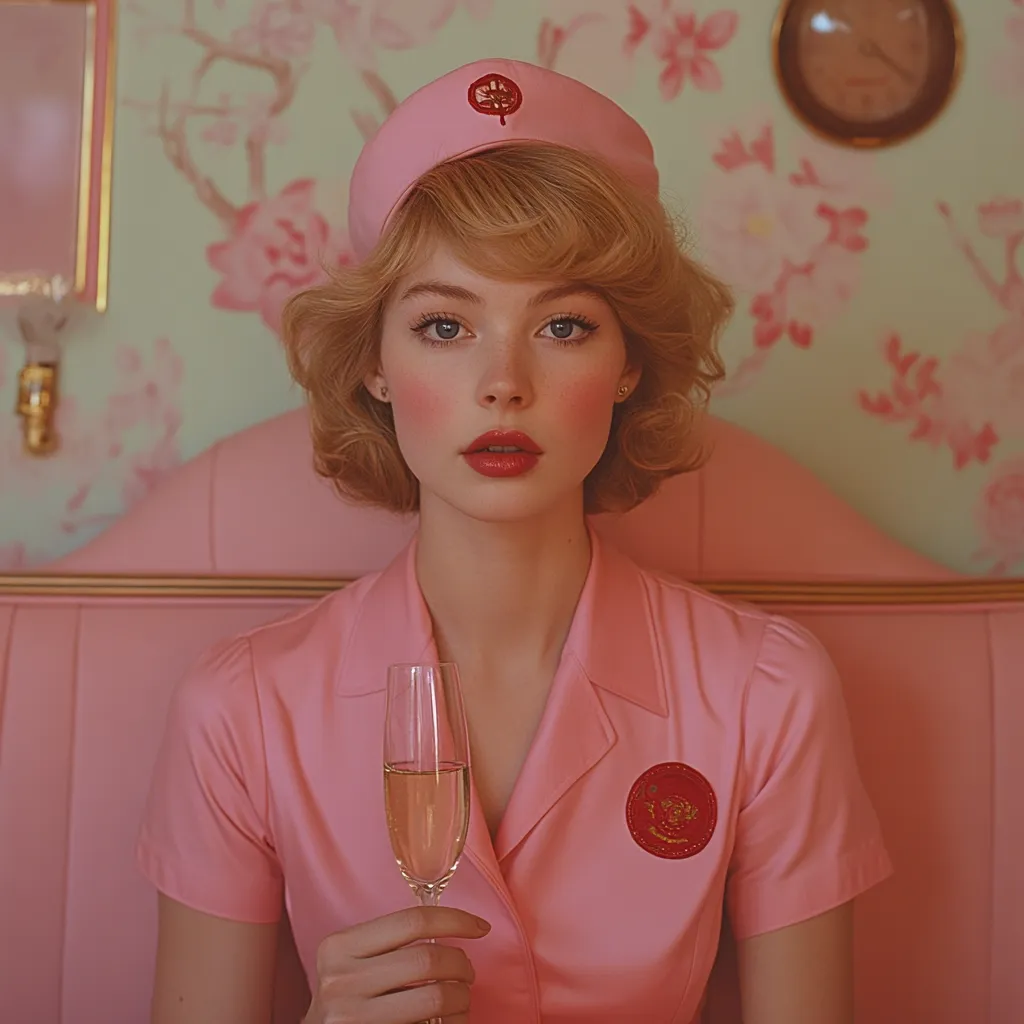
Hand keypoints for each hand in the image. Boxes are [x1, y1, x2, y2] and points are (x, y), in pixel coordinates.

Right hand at [304, 906, 490, 1023]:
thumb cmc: (344, 999)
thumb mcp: (350, 962)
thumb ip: (386, 942)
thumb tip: (450, 926)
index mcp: (339, 947)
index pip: (412, 921)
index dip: (455, 920)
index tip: (480, 927)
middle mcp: (341, 981)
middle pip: (428, 959)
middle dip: (462, 965)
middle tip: (466, 973)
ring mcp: (352, 1018)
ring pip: (436, 997)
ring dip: (461, 997)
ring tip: (460, 999)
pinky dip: (450, 1022)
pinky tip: (448, 1020)